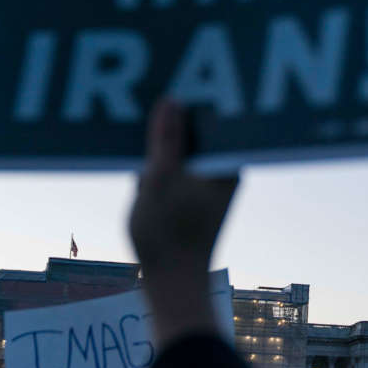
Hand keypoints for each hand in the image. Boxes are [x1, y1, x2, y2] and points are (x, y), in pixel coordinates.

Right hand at [128, 98, 238, 345]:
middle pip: (198, 130)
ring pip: (184, 149)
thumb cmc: (169, 236)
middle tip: (148, 104)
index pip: (215, 116)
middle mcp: (224, 171)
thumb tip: (172, 100)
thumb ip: (166, 139)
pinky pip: (177, 166)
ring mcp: (209, 184)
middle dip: (173, 120)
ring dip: (163, 143)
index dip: (192, 98)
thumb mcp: (160, 179)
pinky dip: (160, 163)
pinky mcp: (194, 197)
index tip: (170, 82)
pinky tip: (140, 166)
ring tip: (142, 136)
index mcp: (227, 164)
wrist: (173, 285)